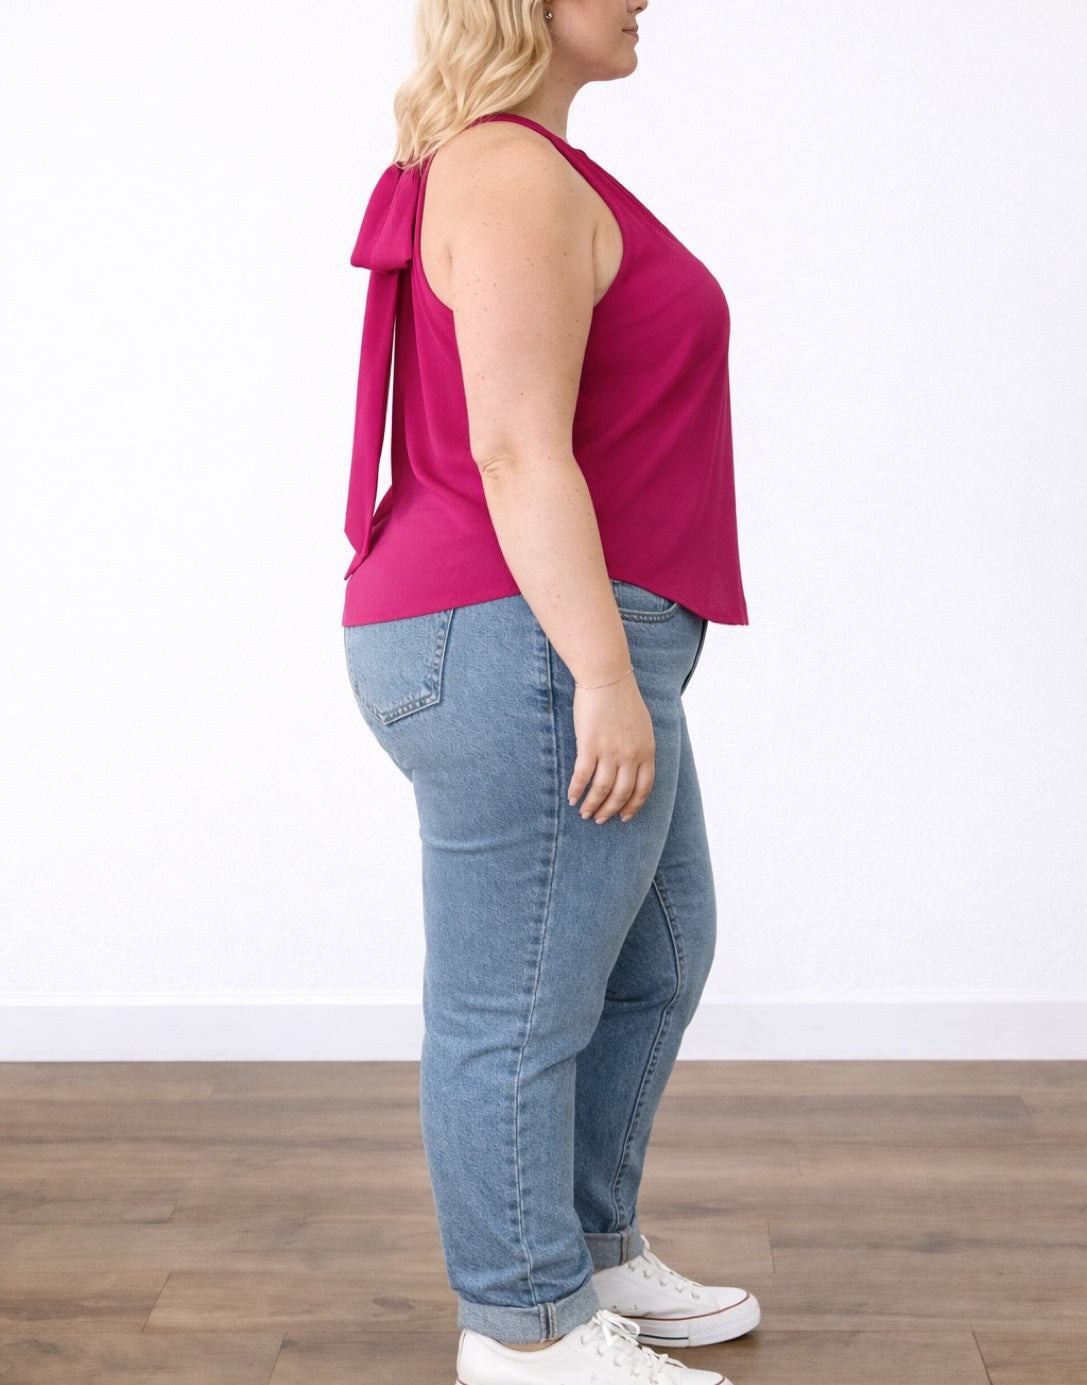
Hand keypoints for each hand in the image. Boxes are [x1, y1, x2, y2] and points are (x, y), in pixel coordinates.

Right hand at [567, 677, 655, 823]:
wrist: (607, 677)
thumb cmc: (623, 698)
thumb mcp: (643, 726)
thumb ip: (641, 748)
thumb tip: (635, 767)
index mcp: (647, 751)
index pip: (643, 788)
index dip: (633, 806)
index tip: (624, 817)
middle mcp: (631, 755)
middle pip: (621, 793)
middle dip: (610, 811)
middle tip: (599, 819)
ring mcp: (610, 751)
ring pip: (602, 790)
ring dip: (592, 805)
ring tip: (584, 813)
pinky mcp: (590, 746)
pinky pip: (582, 776)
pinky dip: (576, 790)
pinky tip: (571, 797)